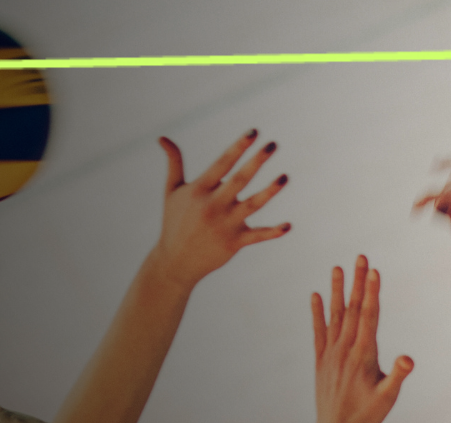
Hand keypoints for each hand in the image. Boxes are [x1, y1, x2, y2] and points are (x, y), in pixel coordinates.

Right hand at [148, 131, 290, 286]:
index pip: (222, 163)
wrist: (175, 261)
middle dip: (256, 161)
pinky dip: (273, 232)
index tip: (253, 132)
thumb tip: (162, 138)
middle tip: (273, 144)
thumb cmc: (174, 222)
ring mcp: (225, 224)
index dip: (238, 147)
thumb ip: (174, 163)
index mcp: (199, 190)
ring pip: (253, 205)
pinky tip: (288, 226)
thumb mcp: (172, 192)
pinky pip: (257, 236)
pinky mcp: (234, 242)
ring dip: (270, 191)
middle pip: (239, 180)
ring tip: (285, 177)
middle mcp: (213, 205)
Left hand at [312, 255, 413, 422]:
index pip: (369, 316)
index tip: (374, 271)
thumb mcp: (387, 397)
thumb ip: (397, 376)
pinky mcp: (321, 360)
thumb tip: (408, 359)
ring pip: (335, 316)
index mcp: (363, 355)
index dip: (372, 292)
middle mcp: (345, 349)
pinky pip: (319, 331)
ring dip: (337, 290)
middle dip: (357, 282)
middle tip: (361, 257)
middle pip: (353, 309)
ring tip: (338, 268)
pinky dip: (317, 313)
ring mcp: (331, 353)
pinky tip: (316, 295)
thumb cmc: (367, 415)